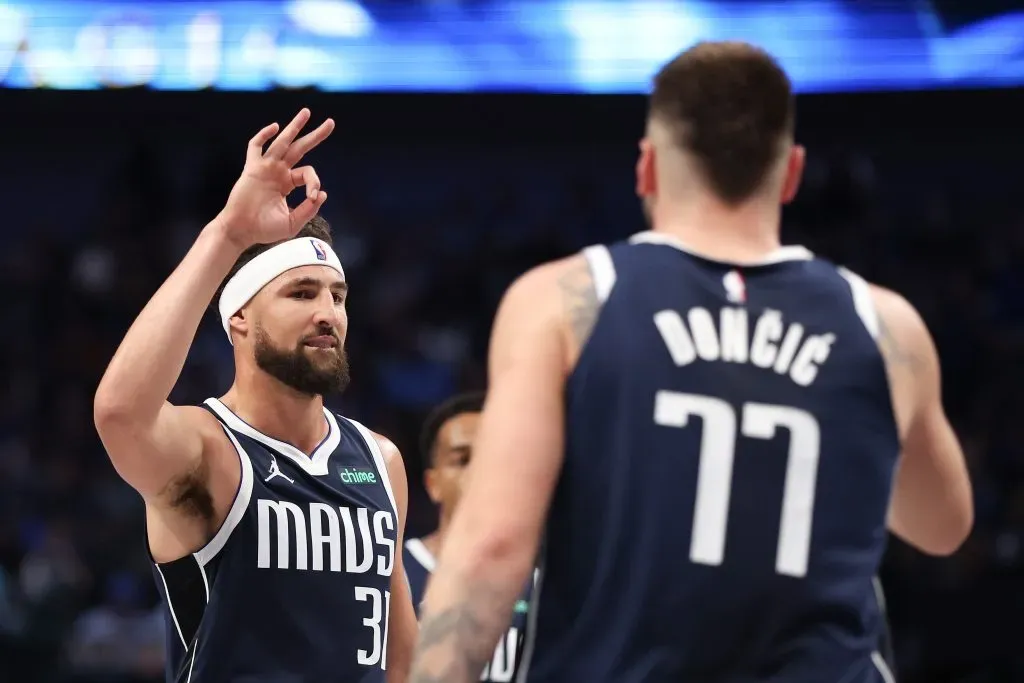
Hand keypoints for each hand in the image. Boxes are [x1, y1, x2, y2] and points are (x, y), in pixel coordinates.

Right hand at [217, 108, 334, 247]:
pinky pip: (256, 147)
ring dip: (294, 127)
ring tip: (307, 112)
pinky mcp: (252, 169)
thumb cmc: (264, 229)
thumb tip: (322, 193)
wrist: (241, 231)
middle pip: (300, 148)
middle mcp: (278, 172)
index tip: (312, 196)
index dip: (314, 182)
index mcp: (287, 183)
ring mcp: (265, 168)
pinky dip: (263, 136)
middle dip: (315, 135)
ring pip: (282, 143)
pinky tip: (275, 127)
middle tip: (331, 123)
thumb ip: (308, 210)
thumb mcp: (292, 222)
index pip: (307, 174)